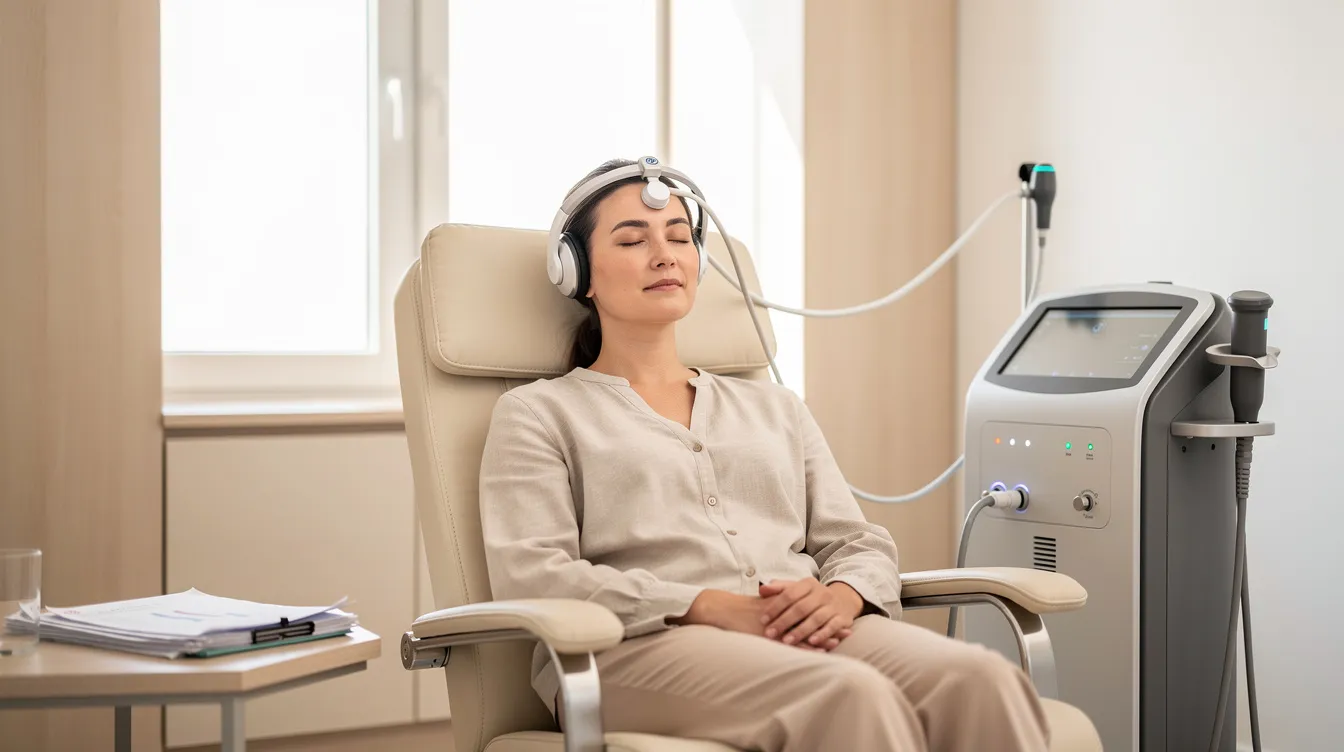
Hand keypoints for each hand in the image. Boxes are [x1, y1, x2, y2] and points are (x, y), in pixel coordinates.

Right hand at [672, 590, 842, 650]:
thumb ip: (776, 604)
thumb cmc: (739, 609)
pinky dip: (803, 647)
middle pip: (810, 620)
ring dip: (820, 637)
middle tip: (847, 631)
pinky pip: (789, 643)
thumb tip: (785, 606)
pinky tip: (815, 652)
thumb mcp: (761, 605)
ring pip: (803, 632)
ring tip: (838, 642)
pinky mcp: (768, 635)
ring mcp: (776, 626)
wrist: (721, 609)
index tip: (840, 620)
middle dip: (828, 626)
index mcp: (782, 607)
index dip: (824, 616)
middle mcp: (782, 615)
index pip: (809, 611)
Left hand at [758, 579, 864, 647]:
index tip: (763, 620)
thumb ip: (780, 589)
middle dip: (784, 622)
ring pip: (816, 618)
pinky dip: (822, 634)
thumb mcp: (798, 588)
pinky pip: (832, 627)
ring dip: (801, 631)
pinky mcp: (842, 618)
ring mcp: (833, 606)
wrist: (844, 600)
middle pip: (801, 607)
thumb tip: (761, 590)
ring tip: (787, 641)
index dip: (775, 607)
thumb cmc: (812, 597)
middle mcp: (822, 593)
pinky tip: (811, 642)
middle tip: (770, 634)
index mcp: (808, 584)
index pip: (789, 594)